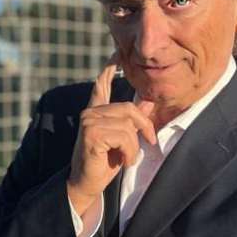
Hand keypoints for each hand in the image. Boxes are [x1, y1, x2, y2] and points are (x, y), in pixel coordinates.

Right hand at [68, 56, 155, 213]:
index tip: (116, 53)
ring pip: (128, 126)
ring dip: (133, 146)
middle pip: (129, 109)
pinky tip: (121, 160)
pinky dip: (129, 152)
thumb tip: (147, 101)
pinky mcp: (91, 133)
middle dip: (144, 128)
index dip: (109, 70)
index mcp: (96, 112)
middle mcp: (90, 113)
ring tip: (127, 157)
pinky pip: (124, 137)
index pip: (101, 86)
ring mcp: (88, 121)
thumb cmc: (104, 163)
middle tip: (149, 143)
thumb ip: (132, 120)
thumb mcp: (123, 140)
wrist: (87, 183)